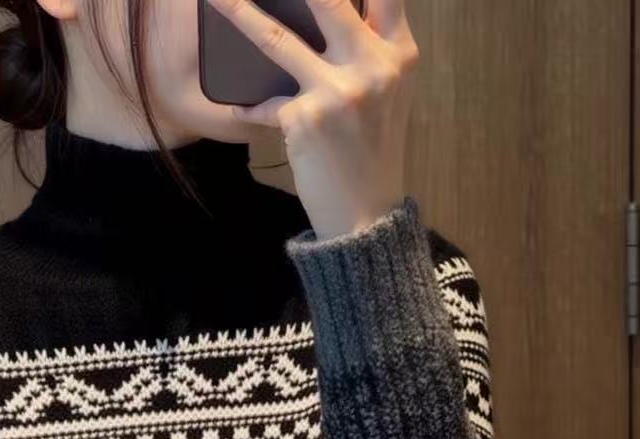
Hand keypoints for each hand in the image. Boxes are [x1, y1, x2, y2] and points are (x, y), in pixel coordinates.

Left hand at [204, 0, 419, 240]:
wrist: (367, 216)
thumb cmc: (374, 152)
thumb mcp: (390, 94)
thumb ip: (372, 48)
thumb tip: (332, 10)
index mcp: (400, 53)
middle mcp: (373, 65)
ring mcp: (338, 91)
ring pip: (277, 39)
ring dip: (239, 12)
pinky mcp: (305, 118)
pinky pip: (266, 101)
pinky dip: (253, 106)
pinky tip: (244, 108)